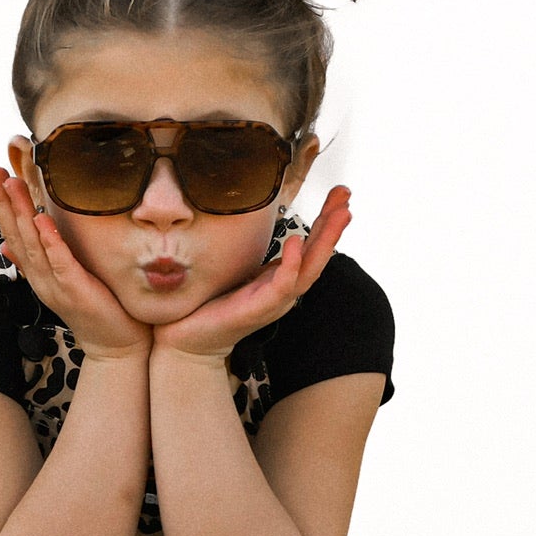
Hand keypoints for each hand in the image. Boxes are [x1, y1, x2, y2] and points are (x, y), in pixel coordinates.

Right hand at [0, 169, 150, 360]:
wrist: (113, 347)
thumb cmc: (93, 310)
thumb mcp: (60, 281)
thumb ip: (35, 261)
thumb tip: (6, 244)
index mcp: (36, 273)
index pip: (12, 233)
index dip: (0, 205)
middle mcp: (40, 278)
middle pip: (16, 234)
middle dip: (3, 202)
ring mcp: (56, 285)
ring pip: (33, 244)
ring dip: (22, 212)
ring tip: (12, 184)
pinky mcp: (76, 290)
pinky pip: (60, 262)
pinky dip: (50, 240)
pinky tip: (42, 219)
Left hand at [151, 187, 352, 362]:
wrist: (189, 341)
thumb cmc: (211, 305)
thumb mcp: (238, 271)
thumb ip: (254, 253)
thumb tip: (253, 220)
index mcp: (281, 278)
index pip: (310, 246)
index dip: (325, 220)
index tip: (340, 194)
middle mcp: (284, 290)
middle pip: (317, 256)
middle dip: (333, 225)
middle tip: (346, 198)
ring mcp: (274, 301)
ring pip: (309, 269)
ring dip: (325, 241)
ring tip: (338, 215)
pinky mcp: (257, 309)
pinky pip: (281, 286)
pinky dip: (291, 264)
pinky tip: (296, 242)